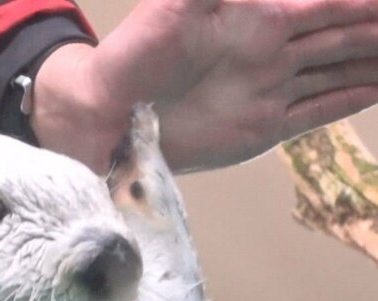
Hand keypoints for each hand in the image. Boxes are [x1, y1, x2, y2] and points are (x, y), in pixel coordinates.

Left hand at [32, 0, 377, 173]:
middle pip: (345, 33)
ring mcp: (272, 89)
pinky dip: (352, 99)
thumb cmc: (136, 54)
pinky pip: (319, 109)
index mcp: (260, 14)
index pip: (328, 1)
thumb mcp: (177, 3)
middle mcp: (274, 49)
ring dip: (374, 62)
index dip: (360, 4)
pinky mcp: (265, 126)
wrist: (112, 115)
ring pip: (342, 69)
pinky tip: (377, 89)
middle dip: (375, 29)